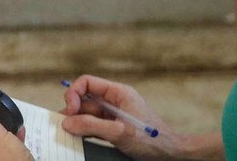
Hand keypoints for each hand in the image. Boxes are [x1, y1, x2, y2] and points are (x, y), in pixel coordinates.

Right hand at [60, 75, 181, 160]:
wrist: (171, 155)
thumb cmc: (152, 141)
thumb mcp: (120, 132)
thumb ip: (92, 125)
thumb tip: (67, 123)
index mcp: (118, 93)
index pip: (86, 83)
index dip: (74, 93)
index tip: (71, 110)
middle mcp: (114, 101)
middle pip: (83, 100)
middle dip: (73, 112)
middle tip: (65, 126)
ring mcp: (112, 116)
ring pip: (86, 115)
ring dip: (77, 123)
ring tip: (71, 134)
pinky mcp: (112, 129)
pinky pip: (92, 126)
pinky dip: (84, 131)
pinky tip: (80, 138)